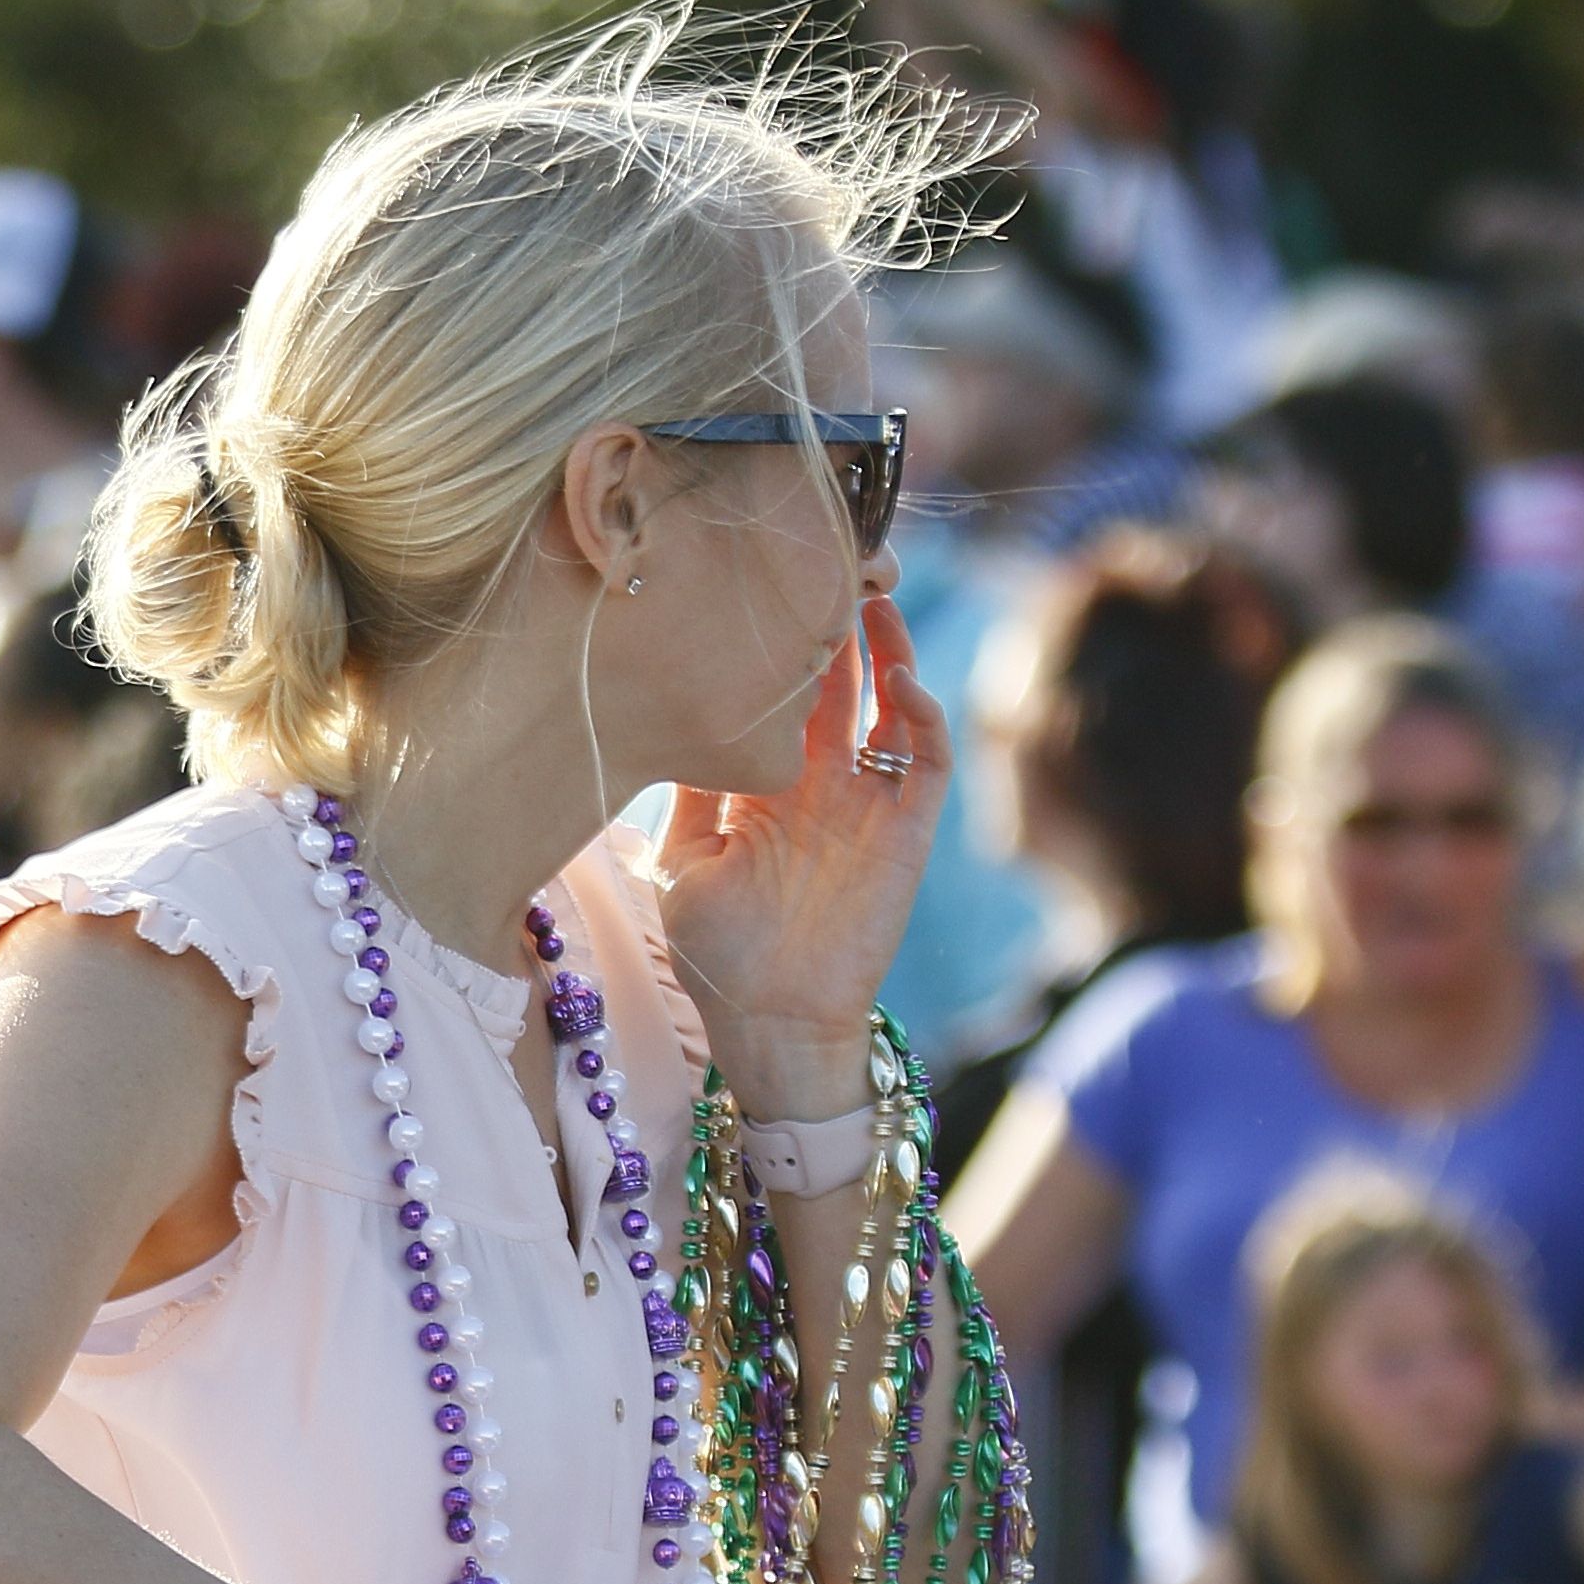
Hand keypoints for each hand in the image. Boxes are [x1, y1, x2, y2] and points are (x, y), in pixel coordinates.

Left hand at [654, 593, 947, 1115]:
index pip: (779, 690)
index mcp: (765, 780)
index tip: (757, 584)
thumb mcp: (682, 860)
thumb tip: (656, 718)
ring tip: (871, 597)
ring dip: (887, 650)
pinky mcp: (908, 832)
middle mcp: (821, 780)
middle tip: (826, 560)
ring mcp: (868, 802)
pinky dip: (921, 717)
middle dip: (836, 622)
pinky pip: (927, 761)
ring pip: (890, 704)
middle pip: (838, 680)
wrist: (770, 1023)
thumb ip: (684, 791)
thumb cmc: (718, 953)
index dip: (777, 641)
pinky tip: (898, 682)